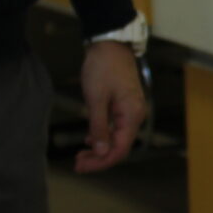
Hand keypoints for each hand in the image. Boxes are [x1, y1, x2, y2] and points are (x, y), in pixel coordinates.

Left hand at [80, 41, 145, 173]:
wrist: (110, 45)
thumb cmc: (103, 68)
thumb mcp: (96, 99)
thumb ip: (99, 127)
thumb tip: (100, 151)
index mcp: (132, 115)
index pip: (120, 149)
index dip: (101, 162)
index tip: (82, 167)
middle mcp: (135, 116)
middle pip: (119, 146)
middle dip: (99, 158)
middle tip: (77, 164)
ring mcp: (130, 110)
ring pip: (117, 138)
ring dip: (100, 149)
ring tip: (80, 156)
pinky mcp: (124, 105)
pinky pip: (116, 128)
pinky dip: (102, 136)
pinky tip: (89, 140)